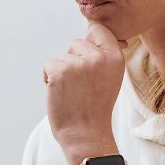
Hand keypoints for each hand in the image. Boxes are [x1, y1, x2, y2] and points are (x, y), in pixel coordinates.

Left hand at [42, 23, 127, 164]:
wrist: (85, 135)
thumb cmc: (96, 107)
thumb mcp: (111, 77)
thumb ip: (104, 55)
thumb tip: (93, 30)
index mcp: (115, 58)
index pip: (98, 30)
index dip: (89, 42)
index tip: (88, 62)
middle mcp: (99, 58)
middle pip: (77, 42)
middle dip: (73, 60)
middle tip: (81, 86)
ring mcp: (79, 64)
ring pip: (62, 56)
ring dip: (61, 72)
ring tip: (72, 92)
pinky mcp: (60, 71)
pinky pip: (48, 65)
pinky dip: (49, 78)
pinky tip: (60, 93)